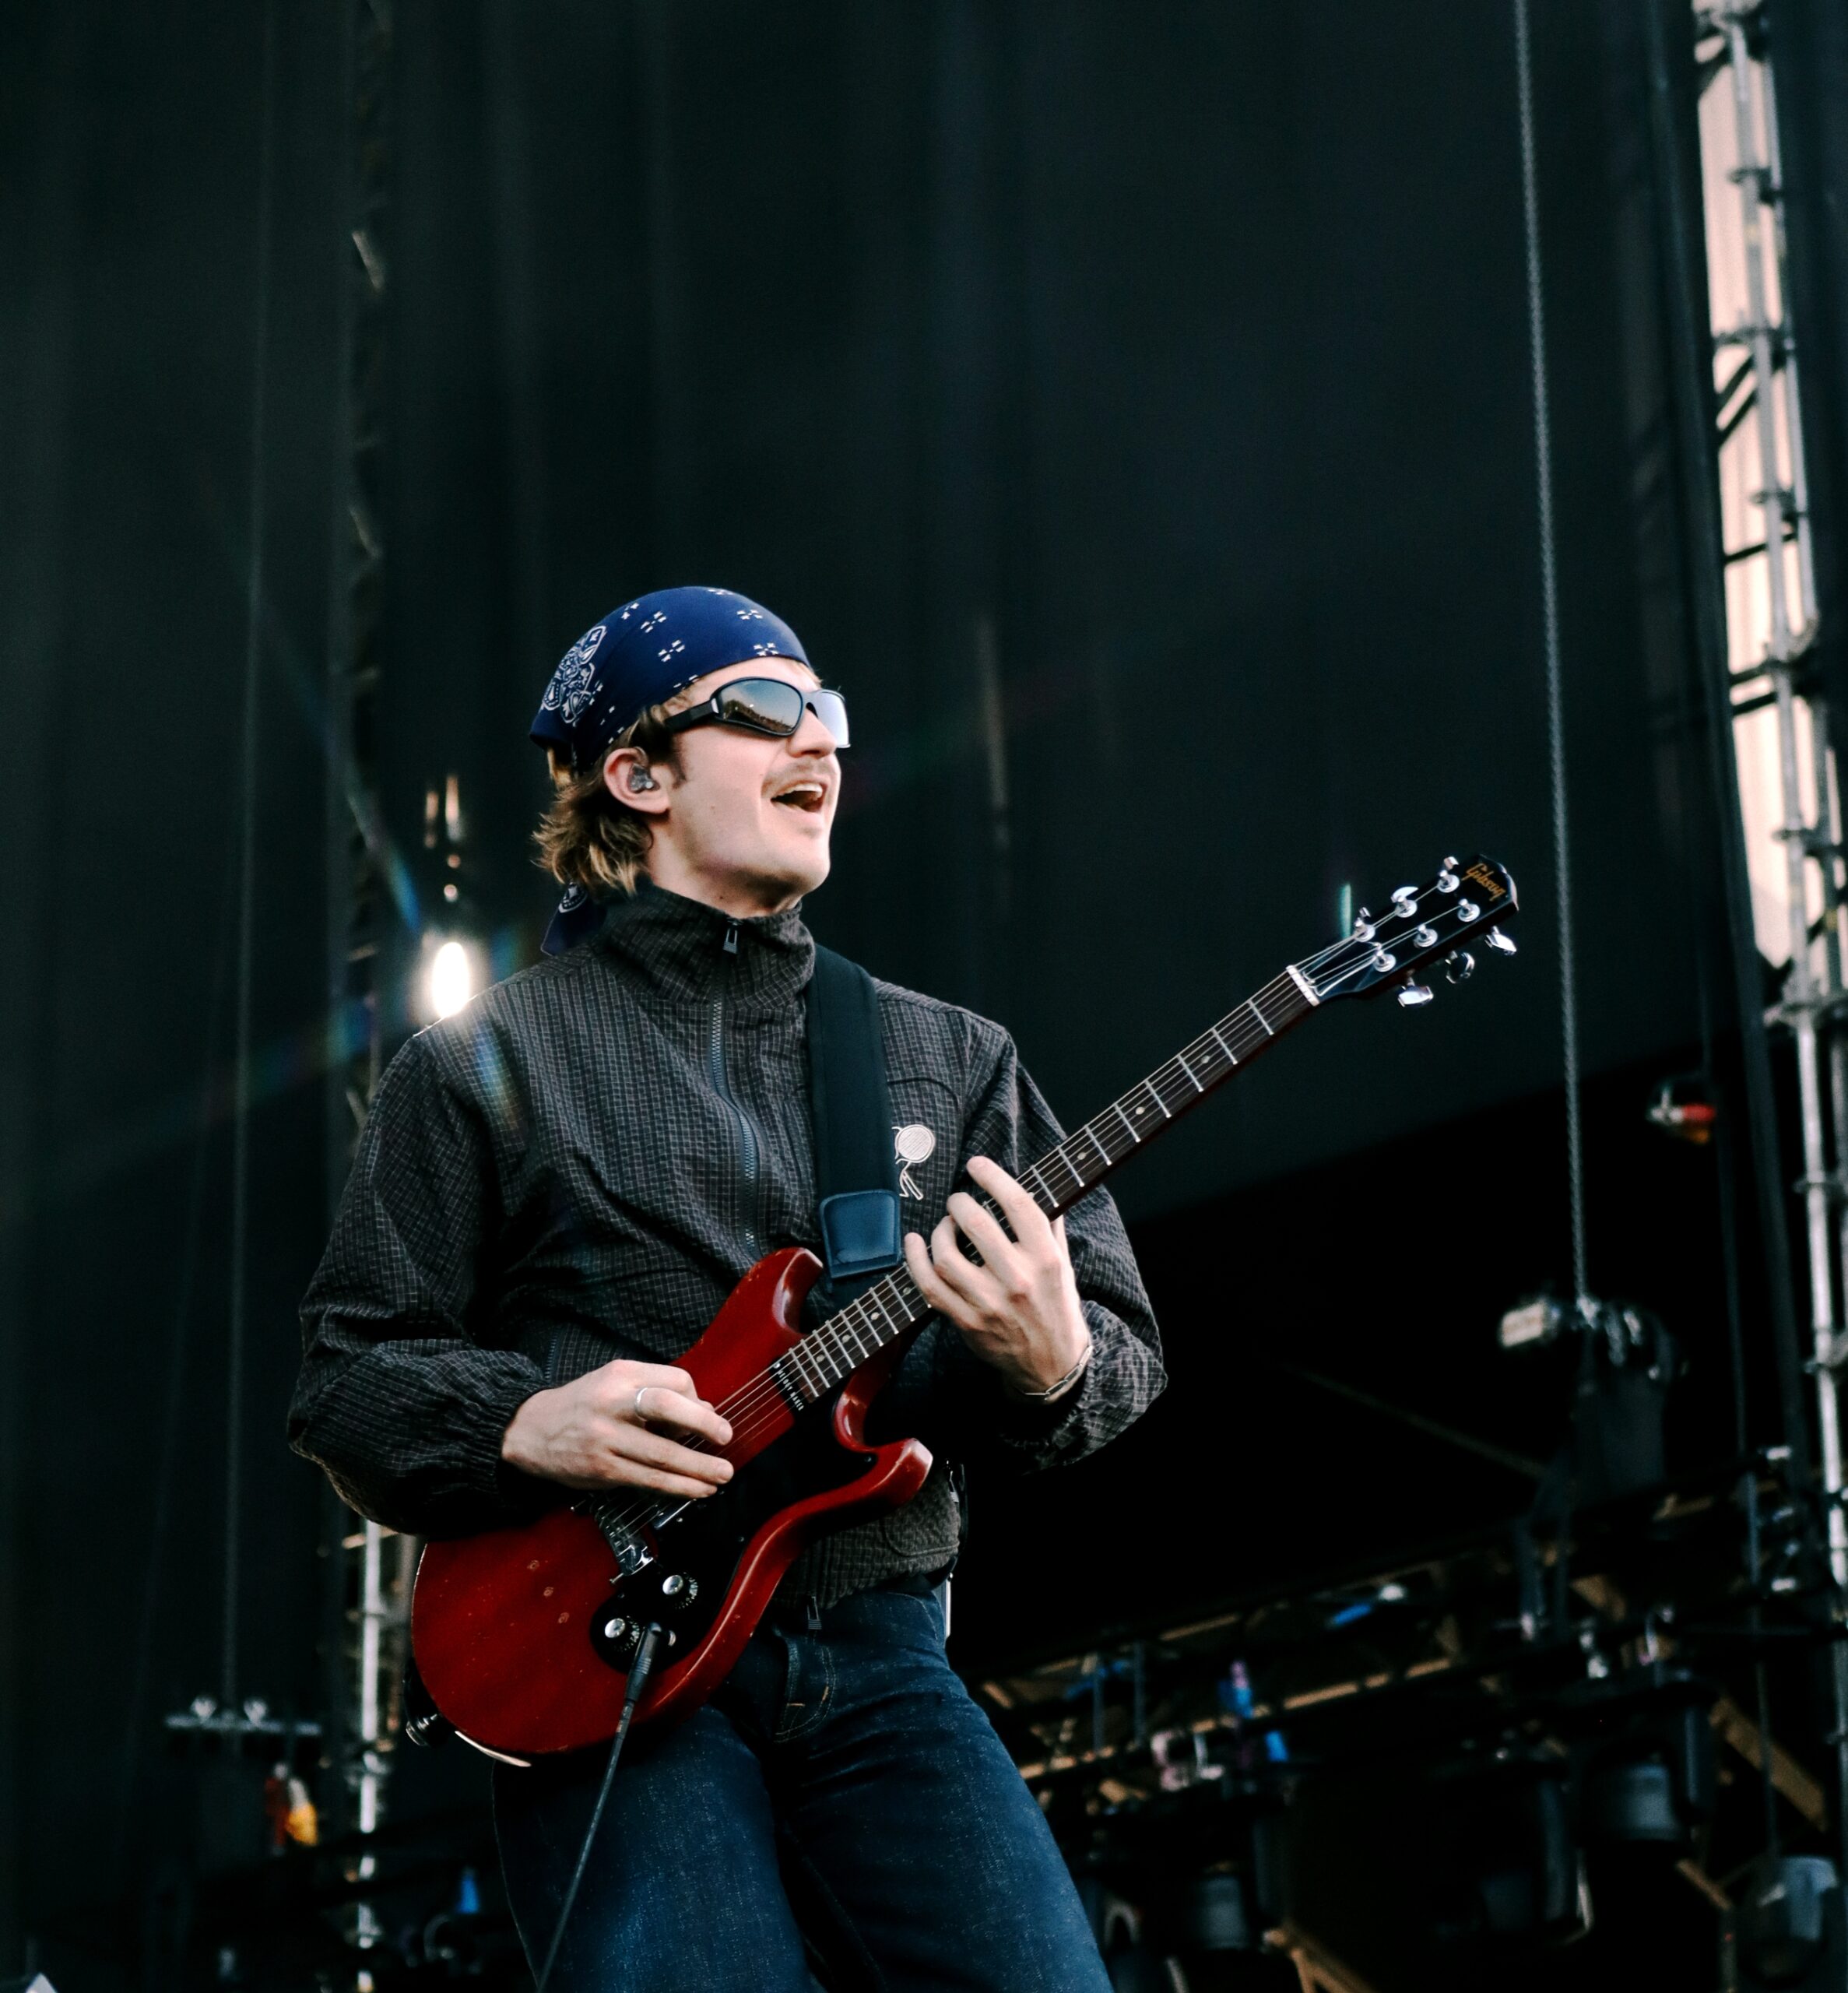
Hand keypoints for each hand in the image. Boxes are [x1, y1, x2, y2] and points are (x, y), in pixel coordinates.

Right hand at [501, 1360, 734, 1499]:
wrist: (529, 1430)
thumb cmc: (582, 1405)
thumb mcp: (615, 1383)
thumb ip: (657, 1391)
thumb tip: (705, 1410)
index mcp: (620, 1375)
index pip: (672, 1381)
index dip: (697, 1400)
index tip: (708, 1417)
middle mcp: (612, 1403)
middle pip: (665, 1407)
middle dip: (702, 1424)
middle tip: (725, 1438)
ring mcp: (605, 1438)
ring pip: (660, 1453)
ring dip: (698, 1467)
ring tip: (722, 1475)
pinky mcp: (602, 1469)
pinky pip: (648, 1480)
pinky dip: (678, 1486)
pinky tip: (698, 1490)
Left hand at [903, 1155, 1091, 1395]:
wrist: (1052, 1366)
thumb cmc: (1057, 1307)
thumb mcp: (1065, 1265)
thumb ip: (1051, 1227)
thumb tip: (1040, 1185)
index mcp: (1046, 1259)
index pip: (1018, 1205)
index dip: (992, 1177)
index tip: (976, 1164)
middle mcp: (1019, 1279)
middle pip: (976, 1225)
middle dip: (958, 1203)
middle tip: (956, 1201)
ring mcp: (990, 1304)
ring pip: (947, 1256)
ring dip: (938, 1232)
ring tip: (944, 1227)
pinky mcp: (968, 1323)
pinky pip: (930, 1288)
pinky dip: (915, 1261)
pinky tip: (914, 1243)